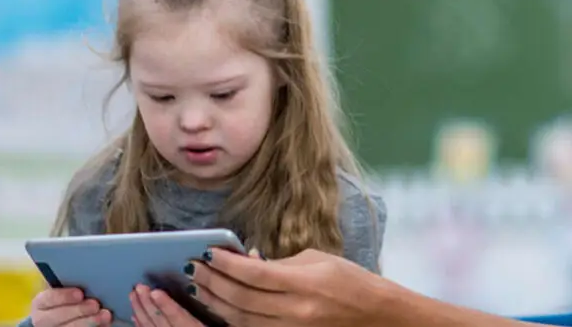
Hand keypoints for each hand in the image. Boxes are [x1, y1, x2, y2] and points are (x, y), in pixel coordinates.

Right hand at [29, 288, 111, 326]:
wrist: (61, 319)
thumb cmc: (68, 300)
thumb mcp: (64, 291)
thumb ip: (72, 285)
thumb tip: (91, 278)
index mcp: (41, 303)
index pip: (47, 299)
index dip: (64, 296)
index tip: (80, 293)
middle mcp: (42, 319)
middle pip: (57, 316)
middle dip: (78, 310)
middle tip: (95, 304)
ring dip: (88, 322)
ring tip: (105, 316)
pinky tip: (104, 325)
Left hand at [130, 284, 204, 326]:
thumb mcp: (217, 324)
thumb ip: (210, 308)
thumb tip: (203, 289)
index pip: (178, 316)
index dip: (166, 304)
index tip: (156, 291)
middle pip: (159, 320)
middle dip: (148, 303)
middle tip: (139, 286)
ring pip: (149, 326)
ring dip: (140, 310)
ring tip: (133, 295)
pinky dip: (139, 324)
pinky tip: (134, 316)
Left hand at [188, 248, 387, 326]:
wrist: (376, 316)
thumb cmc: (350, 280)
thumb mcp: (318, 260)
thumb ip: (280, 263)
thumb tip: (247, 259)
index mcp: (306, 283)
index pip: (256, 273)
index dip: (228, 263)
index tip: (210, 252)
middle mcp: (297, 311)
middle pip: (242, 299)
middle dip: (214, 283)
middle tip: (194, 267)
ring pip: (241, 320)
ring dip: (215, 303)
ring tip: (198, 286)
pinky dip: (231, 319)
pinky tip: (218, 307)